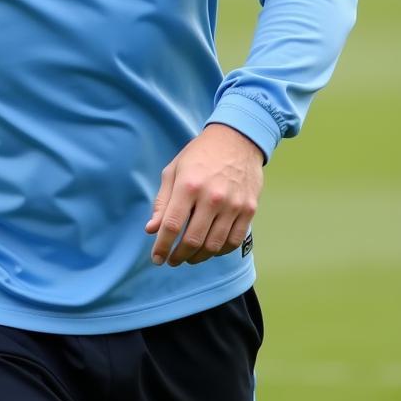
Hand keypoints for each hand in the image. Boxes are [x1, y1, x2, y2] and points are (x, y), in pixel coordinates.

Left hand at [145, 124, 263, 266]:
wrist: (236, 140)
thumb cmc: (199, 155)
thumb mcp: (173, 171)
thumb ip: (162, 202)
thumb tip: (151, 229)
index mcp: (188, 186)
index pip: (171, 225)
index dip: (161, 246)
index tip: (156, 258)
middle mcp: (211, 198)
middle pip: (192, 240)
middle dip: (178, 256)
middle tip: (171, 260)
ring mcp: (233, 205)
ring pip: (214, 245)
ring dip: (198, 257)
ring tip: (188, 258)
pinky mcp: (249, 210)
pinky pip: (233, 241)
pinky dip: (220, 251)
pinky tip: (209, 250)